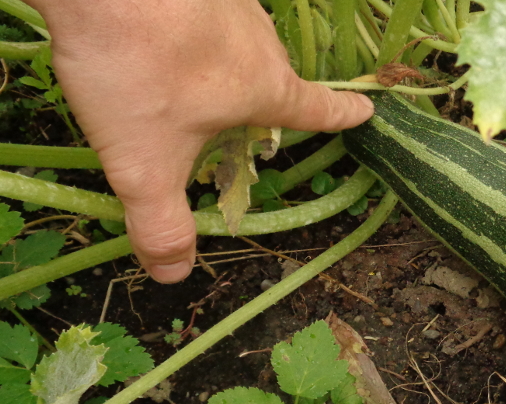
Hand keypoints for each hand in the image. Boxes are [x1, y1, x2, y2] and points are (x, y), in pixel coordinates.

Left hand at [23, 0, 373, 281]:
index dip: (342, 116)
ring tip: (180, 74)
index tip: (366, 111)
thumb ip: (161, 222)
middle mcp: (258, 40)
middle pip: (271, 75)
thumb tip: (174, 275)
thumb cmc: (139, 72)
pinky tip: (156, 33)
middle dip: (257, 97)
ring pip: (237, 40)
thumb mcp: (144, 165)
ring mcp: (229, 0)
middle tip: (222, 118)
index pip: (317, 108)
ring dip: (219, 60)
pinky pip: (203, 10)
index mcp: (265, 89)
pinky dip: (187, 28)